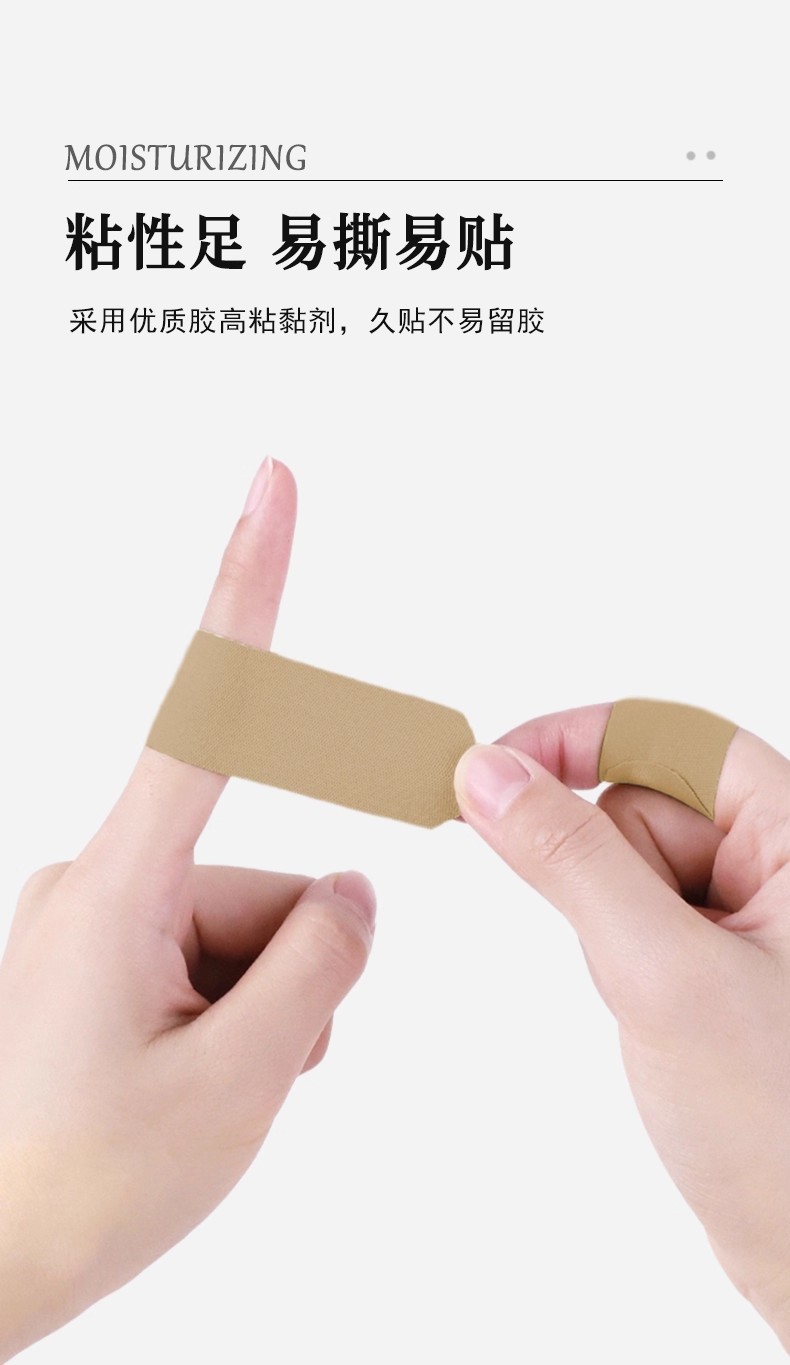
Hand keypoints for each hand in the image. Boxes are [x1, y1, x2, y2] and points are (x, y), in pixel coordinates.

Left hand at [0, 458, 375, 1359]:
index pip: (203, 710)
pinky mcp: (93, 956)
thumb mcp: (238, 1082)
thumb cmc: (77, 1186)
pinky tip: (197, 1084)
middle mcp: (98, 879)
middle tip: (249, 1076)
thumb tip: (354, 893)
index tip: (268, 484)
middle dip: (295, 978)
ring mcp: (93, 921)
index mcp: (117, 885)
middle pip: (265, 888)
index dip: (246, 586)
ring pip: (243, 933)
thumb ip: (320, 962)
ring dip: (266, 1011)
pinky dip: (231, 1019)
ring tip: (211, 1094)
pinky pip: (203, 960)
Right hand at [454, 708, 789, 1348]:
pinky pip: (635, 921)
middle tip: (637, 962)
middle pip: (643, 803)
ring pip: (627, 866)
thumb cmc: (777, 1125)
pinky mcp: (718, 962)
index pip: (673, 736)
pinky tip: (661, 1021)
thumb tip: (488, 772)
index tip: (488, 765)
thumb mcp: (661, 973)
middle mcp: (781, 863)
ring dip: (612, 929)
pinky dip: (620, 960)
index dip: (578, 737)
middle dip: (604, 871)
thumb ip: (570, 859)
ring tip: (662, 1006)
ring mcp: (751, 916)